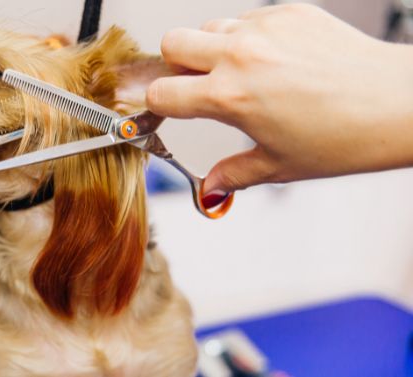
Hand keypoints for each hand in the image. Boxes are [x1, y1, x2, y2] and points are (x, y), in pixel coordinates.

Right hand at [147, 4, 412, 199]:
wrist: (398, 104)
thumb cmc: (346, 136)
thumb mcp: (279, 165)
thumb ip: (233, 175)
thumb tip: (211, 190)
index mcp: (230, 96)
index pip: (162, 91)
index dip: (158, 104)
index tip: (166, 109)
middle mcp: (241, 56)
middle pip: (172, 42)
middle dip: (175, 64)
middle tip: (197, 84)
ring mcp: (265, 28)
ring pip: (210, 26)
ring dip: (212, 48)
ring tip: (241, 72)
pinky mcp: (290, 12)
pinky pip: (250, 18)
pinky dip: (251, 37)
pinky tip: (276, 60)